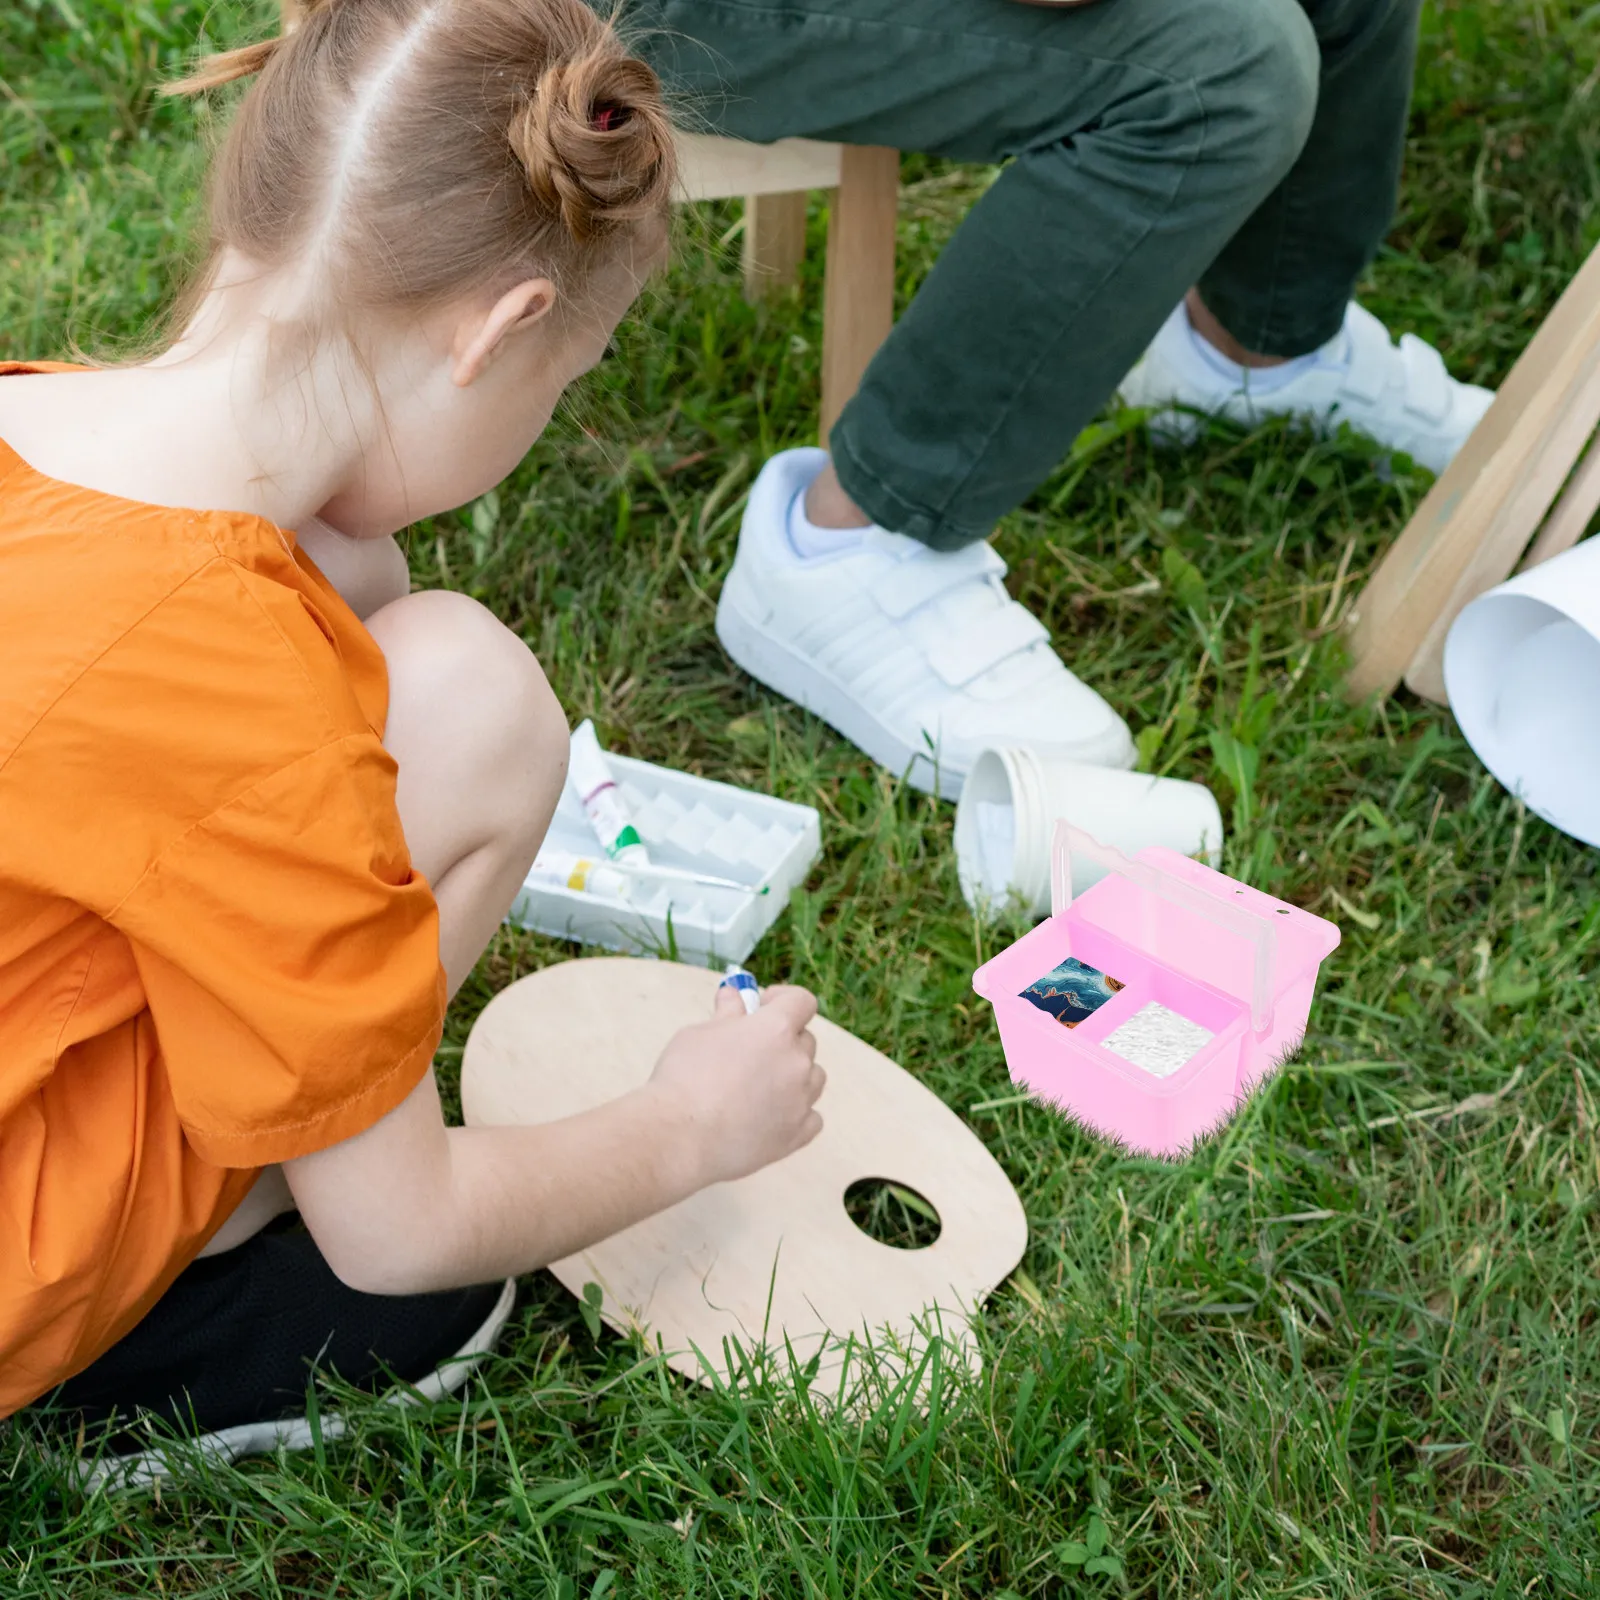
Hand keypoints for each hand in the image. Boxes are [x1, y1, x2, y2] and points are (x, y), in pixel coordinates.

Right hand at [646, 984, 824, 1186]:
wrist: (680, 1138)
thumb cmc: (684, 1078)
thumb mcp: (699, 1034)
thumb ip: (726, 1014)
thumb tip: (734, 996)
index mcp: (775, 1029)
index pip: (801, 1001)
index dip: (783, 999)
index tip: (763, 1007)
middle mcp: (796, 1062)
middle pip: (806, 1040)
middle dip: (783, 1040)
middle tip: (751, 1052)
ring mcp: (801, 1100)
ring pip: (813, 1078)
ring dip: (794, 1076)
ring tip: (761, 1087)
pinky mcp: (797, 1135)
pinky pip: (811, 1116)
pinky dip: (796, 1113)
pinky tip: (770, 1116)